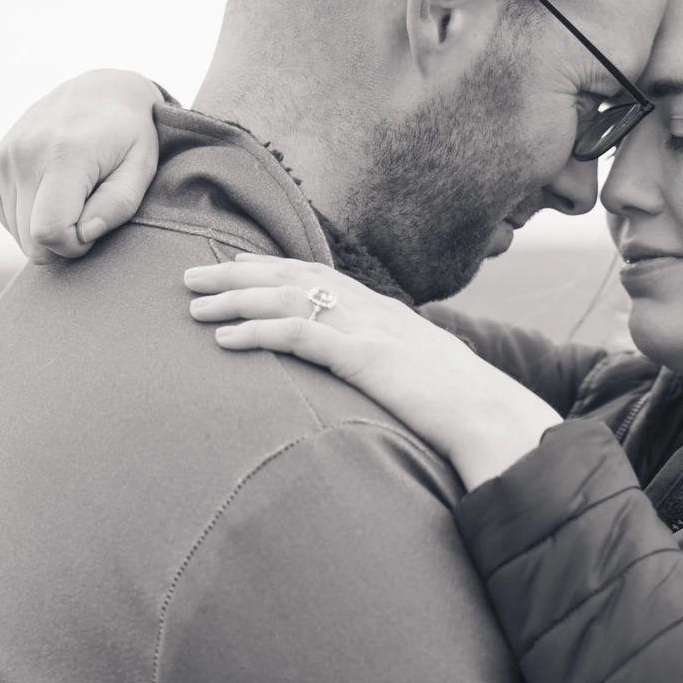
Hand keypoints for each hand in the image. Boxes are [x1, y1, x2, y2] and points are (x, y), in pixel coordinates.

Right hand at [0, 69, 161, 263]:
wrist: (102, 90)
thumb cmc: (130, 136)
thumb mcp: (141, 169)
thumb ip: (117, 206)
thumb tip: (82, 235)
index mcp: (63, 154)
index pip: (49, 232)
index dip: (74, 246)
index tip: (95, 228)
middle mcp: (24, 154)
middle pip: (31, 241)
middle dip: (63, 242)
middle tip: (88, 214)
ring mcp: (3, 158)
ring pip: (18, 235)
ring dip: (48, 228)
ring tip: (73, 197)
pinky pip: (8, 219)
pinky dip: (31, 217)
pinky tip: (53, 193)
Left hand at [184, 257, 560, 488]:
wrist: (490, 417)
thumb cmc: (462, 409)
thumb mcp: (423, 378)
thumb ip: (394, 369)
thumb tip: (378, 381)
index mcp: (385, 312)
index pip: (318, 276)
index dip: (272, 267)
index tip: (235, 265)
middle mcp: (372, 310)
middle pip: (293, 277)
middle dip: (237, 273)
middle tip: (191, 274)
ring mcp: (368, 329)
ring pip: (286, 299)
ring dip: (234, 299)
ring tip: (192, 305)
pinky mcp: (363, 356)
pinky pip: (298, 335)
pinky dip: (257, 332)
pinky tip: (225, 339)